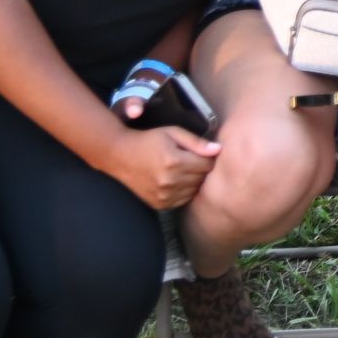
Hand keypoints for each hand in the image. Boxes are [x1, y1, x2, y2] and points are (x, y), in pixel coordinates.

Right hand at [103, 125, 219, 208]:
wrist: (120, 156)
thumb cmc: (148, 141)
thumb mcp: (172, 133)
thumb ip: (196, 142)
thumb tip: (218, 150)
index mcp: (174, 161)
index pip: (207, 165)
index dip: (208, 157)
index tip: (203, 153)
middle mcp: (169, 181)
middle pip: (202, 178)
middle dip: (201, 168)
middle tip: (191, 160)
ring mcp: (164, 195)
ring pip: (195, 190)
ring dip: (193, 180)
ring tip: (182, 169)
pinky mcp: (159, 204)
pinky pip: (183, 199)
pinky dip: (184, 191)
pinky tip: (175, 180)